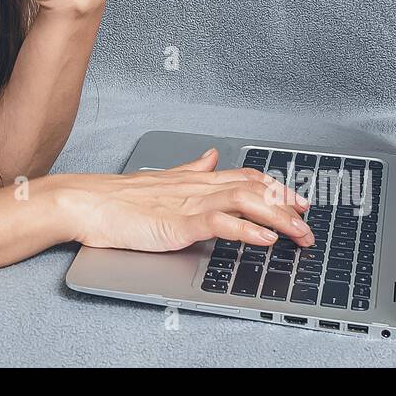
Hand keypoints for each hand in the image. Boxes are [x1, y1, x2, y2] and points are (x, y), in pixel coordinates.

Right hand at [52, 148, 314, 251]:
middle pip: (255, 189)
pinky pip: (219, 223)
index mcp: (195, 180)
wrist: (86, 202)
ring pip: (245, 202)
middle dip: (288, 207)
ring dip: (279, 218)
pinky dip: (246, 230)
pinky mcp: (178, 223)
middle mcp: (198, 187)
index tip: (300, 201)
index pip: (248, 177)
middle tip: (309, 226)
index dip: (278, 188)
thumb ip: (190, 169)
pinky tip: (264, 239)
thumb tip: (210, 156)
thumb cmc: (117, 198)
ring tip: (299, 234)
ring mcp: (189, 203)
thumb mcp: (162, 181)